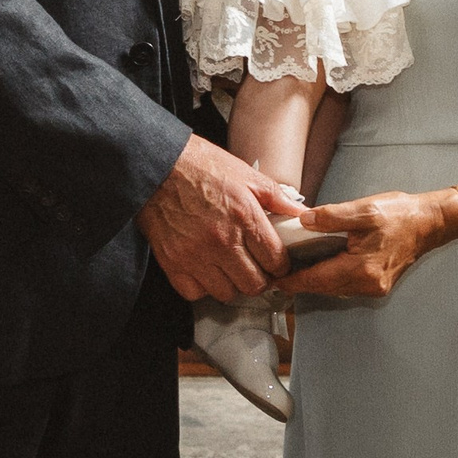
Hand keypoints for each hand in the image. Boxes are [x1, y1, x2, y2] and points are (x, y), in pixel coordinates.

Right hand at [137, 133, 299, 301]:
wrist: (156, 165)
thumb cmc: (199, 165)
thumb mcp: (245, 174)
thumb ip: (277, 198)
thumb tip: (301, 213)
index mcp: (244, 216)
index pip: (276, 261)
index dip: (281, 264)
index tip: (276, 261)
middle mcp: (221, 240)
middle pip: (254, 284)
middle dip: (260, 278)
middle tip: (256, 266)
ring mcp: (195, 255)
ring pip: (227, 293)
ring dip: (232, 284)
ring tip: (230, 267)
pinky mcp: (173, 263)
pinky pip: (196, 293)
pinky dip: (203, 286)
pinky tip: (206, 269)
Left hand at [277, 189, 457, 304]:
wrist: (429, 223)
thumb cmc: (401, 215)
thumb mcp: (365, 209)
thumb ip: (332, 216)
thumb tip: (304, 221)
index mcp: (362, 268)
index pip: (317, 279)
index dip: (292, 280)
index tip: (272, 278)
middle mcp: (367, 284)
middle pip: (322, 288)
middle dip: (299, 281)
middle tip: (276, 271)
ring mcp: (373, 287)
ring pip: (333, 289)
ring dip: (313, 280)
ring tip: (293, 267)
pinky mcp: (376, 284)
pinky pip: (344, 285)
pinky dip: (329, 277)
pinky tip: (319, 264)